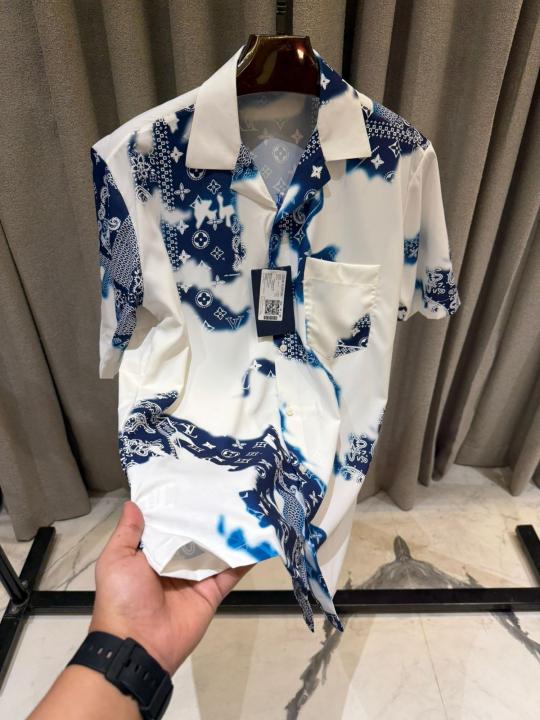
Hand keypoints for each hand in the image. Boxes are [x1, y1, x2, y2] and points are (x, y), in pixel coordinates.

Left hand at [89, 500, 254, 675]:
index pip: (167, 524)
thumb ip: (128, 533)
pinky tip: (258, 538)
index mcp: (149, 553)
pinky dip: (245, 558)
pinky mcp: (212, 591)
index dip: (177, 506)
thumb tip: (133, 503)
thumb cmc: (123, 598)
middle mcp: (174, 562)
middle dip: (207, 515)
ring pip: (215, 549)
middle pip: (195, 534)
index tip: (192, 479)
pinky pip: (230, 572)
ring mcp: (195, 577)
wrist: (138, 644)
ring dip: (230, 532)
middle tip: (227, 487)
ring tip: (248, 507)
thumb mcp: (116, 560)